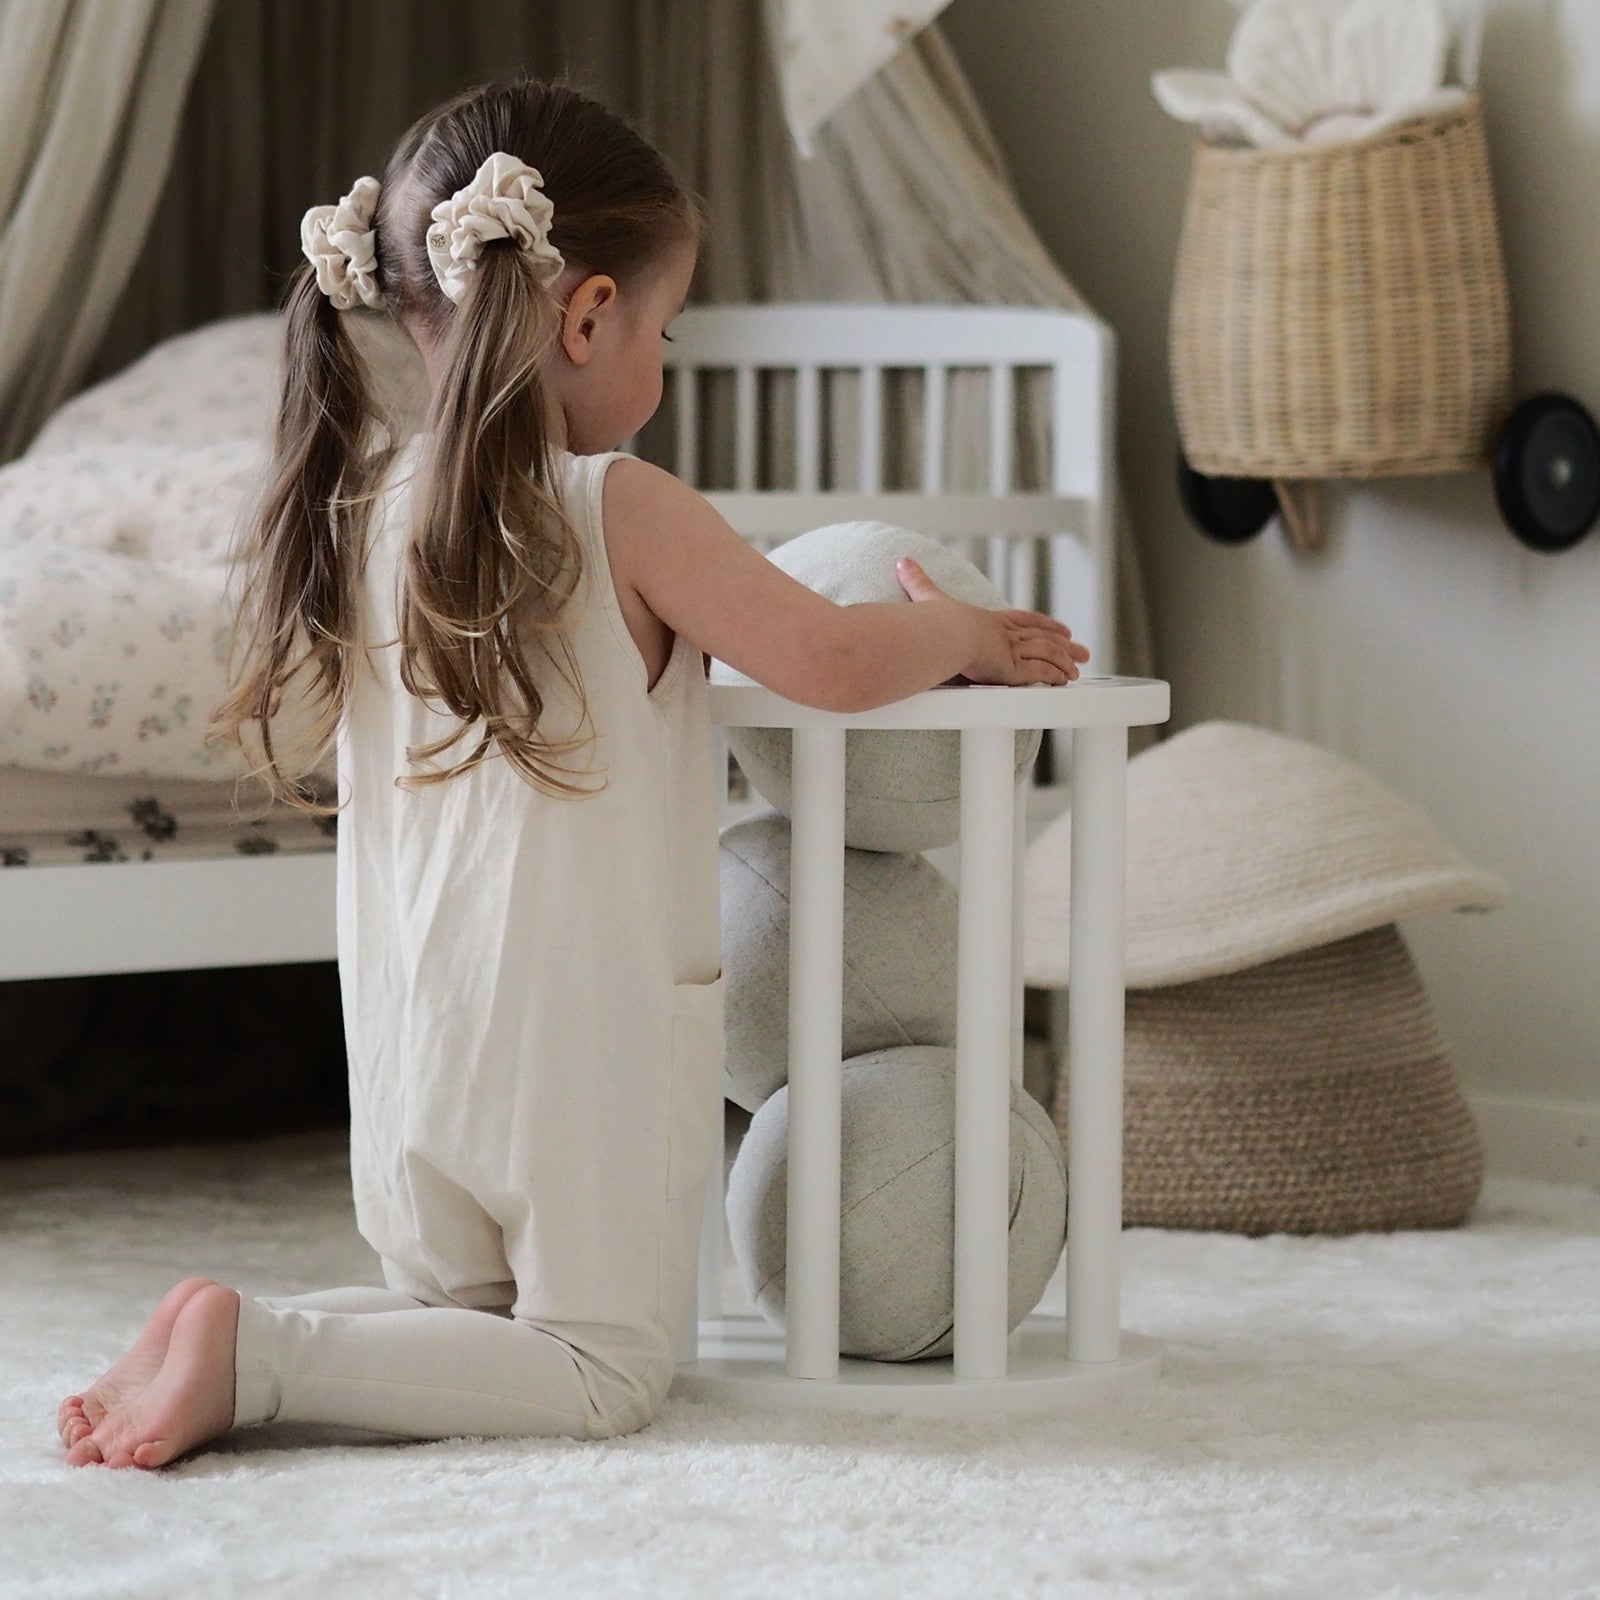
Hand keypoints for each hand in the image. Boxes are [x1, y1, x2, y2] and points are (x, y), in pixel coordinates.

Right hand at [895, 556, 1088, 685]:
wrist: (940, 634)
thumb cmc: (934, 619)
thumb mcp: (927, 598)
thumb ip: (917, 583)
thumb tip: (901, 561)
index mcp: (990, 620)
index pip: (1022, 620)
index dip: (1041, 623)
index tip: (1060, 627)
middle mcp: (1004, 635)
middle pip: (1041, 637)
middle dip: (1063, 643)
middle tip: (1081, 648)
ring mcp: (1010, 652)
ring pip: (1045, 655)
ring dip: (1063, 662)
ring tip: (1077, 670)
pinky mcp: (1012, 669)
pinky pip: (1039, 673)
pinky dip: (1054, 676)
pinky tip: (1064, 681)